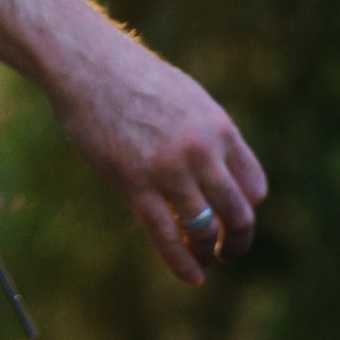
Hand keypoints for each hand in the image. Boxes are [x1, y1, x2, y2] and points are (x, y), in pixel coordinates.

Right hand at [33, 32, 266, 289]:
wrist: (86, 63)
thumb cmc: (131, 76)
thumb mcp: (186, 97)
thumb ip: (205, 132)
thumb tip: (214, 165)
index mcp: (219, 127)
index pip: (254, 185)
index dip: (246, 207)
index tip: (231, 214)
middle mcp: (201, 150)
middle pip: (238, 213)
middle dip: (237, 240)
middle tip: (228, 251)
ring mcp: (168, 169)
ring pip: (204, 228)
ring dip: (208, 251)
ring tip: (204, 260)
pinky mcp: (134, 184)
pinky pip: (166, 234)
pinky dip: (182, 262)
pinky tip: (191, 277)